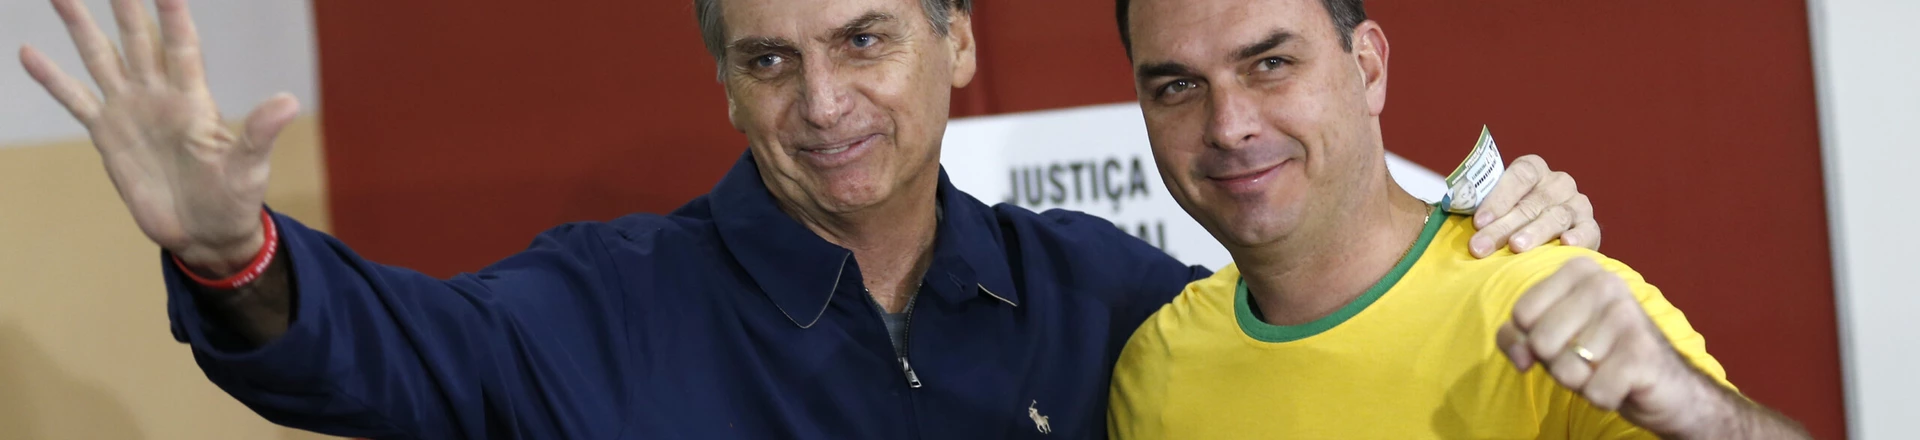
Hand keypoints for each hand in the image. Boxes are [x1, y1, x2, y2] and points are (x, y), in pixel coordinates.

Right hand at [19, 0, 299, 273]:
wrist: (205, 233)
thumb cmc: (233, 199)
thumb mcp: (249, 167)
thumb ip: (260, 133)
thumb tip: (289, 102)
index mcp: (193, 99)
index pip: (181, 46)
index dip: (172, 16)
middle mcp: (159, 96)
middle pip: (137, 39)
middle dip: (125, 6)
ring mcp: (130, 111)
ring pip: (101, 58)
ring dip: (81, 26)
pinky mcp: (107, 134)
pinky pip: (75, 99)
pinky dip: (52, 78)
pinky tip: (29, 51)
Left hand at [1470, 154, 1600, 257]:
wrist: (1537, 239)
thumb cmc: (1504, 222)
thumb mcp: (1488, 208)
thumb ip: (1471, 205)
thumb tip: (1439, 212)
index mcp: (1533, 170)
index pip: (1519, 175)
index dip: (1498, 197)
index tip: (1477, 221)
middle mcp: (1558, 183)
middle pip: (1531, 202)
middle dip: (1503, 226)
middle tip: (1481, 247)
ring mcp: (1577, 204)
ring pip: (1556, 216)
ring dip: (1534, 232)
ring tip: (1516, 247)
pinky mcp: (1590, 228)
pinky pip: (1588, 230)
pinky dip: (1578, 237)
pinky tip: (1565, 244)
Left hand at [1494, 258, 1721, 436]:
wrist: (1660, 381)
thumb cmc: (1596, 353)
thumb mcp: (1547, 338)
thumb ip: (1515, 337)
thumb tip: (1521, 356)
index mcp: (1579, 270)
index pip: (1522, 315)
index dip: (1531, 340)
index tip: (1562, 339)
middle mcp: (1605, 283)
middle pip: (1540, 342)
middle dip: (1556, 364)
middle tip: (1586, 359)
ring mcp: (1628, 315)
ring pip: (1566, 371)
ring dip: (1581, 382)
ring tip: (1605, 369)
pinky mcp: (1643, 351)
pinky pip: (1594, 392)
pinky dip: (1602, 397)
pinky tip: (1621, 384)